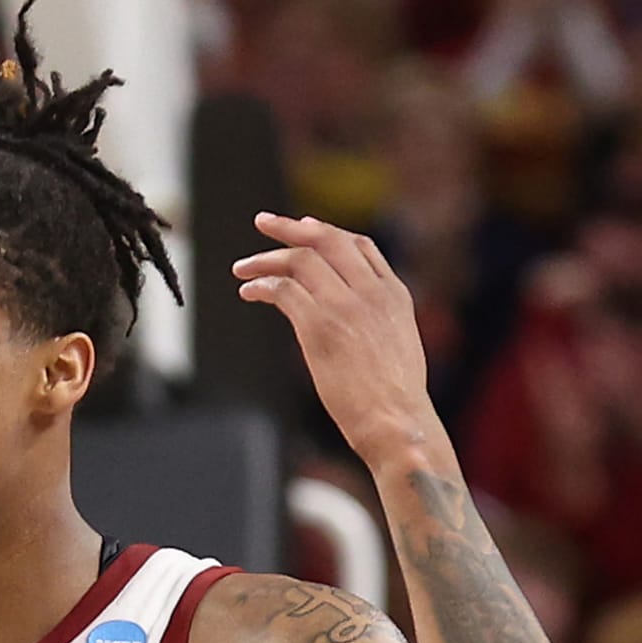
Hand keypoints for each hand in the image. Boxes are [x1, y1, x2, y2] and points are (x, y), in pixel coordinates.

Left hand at [233, 213, 436, 466]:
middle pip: (326, 240)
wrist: (395, 420)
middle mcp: (370, 291)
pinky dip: (261, 287)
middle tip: (262, 222)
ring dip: (265, 260)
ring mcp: (345, 305)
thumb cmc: (395, 396)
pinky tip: (249, 293)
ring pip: (299, 260)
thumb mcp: (398, 343)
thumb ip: (377, 318)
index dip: (327, 232)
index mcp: (393, 293)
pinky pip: (282, 290)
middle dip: (290, 227)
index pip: (359, 245)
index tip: (303, 225)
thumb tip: (351, 320)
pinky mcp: (319, 325)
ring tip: (242, 269)